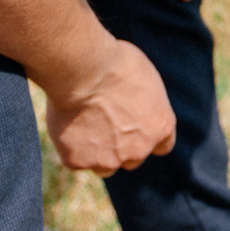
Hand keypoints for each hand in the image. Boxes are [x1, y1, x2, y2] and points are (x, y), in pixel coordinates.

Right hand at [39, 36, 175, 173]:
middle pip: (132, 159)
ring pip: (105, 166)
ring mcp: (109, 159)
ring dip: (97, 153)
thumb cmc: (116, 64)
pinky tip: (66, 126)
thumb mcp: (145, 78)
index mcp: (161, 126)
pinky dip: (70, 148)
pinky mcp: (79, 162)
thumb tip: (137, 105)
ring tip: (83, 126)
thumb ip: (144, 102)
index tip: (136, 128)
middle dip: (121, 146)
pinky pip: (75, 161)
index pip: (163, 145)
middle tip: (103, 123)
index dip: (148, 137)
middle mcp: (139, 150)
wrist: (84, 71)